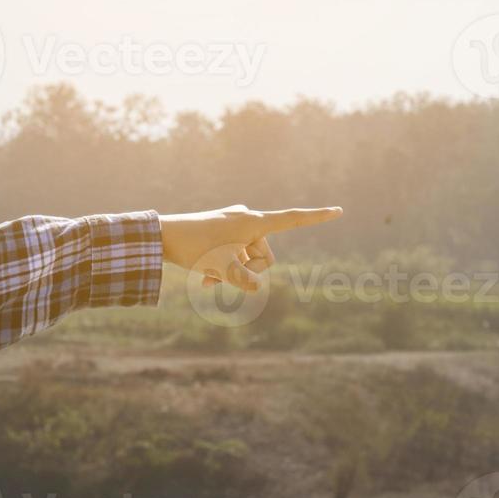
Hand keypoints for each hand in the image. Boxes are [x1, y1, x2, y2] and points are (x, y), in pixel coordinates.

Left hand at [159, 205, 342, 291]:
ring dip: (231, 274)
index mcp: (254, 222)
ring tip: (208, 279)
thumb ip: (244, 281)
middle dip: (248, 272)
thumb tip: (256, 287)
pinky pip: (232, 256)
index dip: (316, 217)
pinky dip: (222, 269)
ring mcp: (232, 226)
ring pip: (246, 260)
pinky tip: (204, 279)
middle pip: (265, 257)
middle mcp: (247, 220)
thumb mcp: (222, 269)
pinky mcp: (219, 232)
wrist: (159, 237)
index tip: (339, 210)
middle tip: (222, 277)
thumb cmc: (192, 248)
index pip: (292, 219)